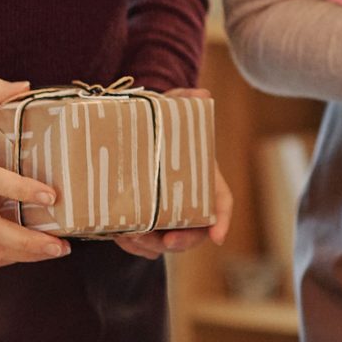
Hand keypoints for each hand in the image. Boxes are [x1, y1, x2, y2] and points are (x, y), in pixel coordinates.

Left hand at [114, 88, 234, 258]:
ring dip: (150, 246)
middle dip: (180, 242)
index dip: (222, 221)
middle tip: (165, 238)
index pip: (220, 205)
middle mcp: (189, 204)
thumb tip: (200, 95)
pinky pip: (144, 244)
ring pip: (165, 243)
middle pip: (193, 233)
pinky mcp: (146, 223)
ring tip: (132, 237)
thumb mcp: (171, 109)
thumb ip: (183, 101)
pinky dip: (133, 245)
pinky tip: (120, 236)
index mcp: (204, 181)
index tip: (218, 236)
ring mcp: (167, 216)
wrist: (136, 134)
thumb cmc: (161, 124)